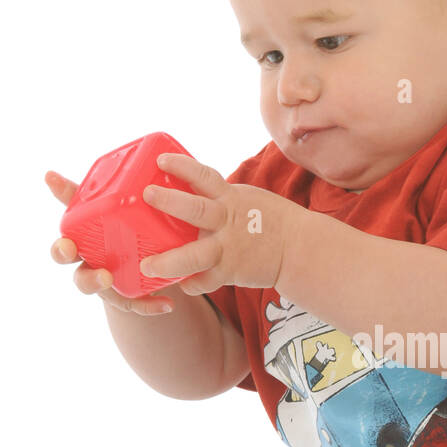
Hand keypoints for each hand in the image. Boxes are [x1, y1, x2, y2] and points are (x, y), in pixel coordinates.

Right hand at [45, 170, 174, 314]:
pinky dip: (151, 305)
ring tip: (141, 292)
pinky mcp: (129, 295)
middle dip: (89, 280)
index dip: (62, 251)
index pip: (63, 252)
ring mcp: (110, 285)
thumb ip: (78, 193)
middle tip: (104, 276)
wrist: (133, 246)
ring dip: (129, 297)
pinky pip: (138, 303)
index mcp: (80, 247)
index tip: (69, 246)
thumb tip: (48, 174)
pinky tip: (167, 304)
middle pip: (81, 280)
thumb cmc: (106, 222)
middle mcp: (91, 268)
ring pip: (108, 295)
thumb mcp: (95, 206)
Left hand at [137, 153, 294, 292]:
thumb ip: (219, 196)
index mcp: (231, 198)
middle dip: (169, 201)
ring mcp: (228, 248)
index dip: (181, 166)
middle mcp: (227, 221)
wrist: (299, 248)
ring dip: (169, 261)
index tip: (160, 161)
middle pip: (194, 209)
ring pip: (194, 255)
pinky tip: (183, 285)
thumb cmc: (270, 220)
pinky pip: (207, 282)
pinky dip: (194, 284)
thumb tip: (187, 188)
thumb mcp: (246, 198)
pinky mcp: (231, 272)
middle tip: (147, 195)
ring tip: (148, 266)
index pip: (203, 176)